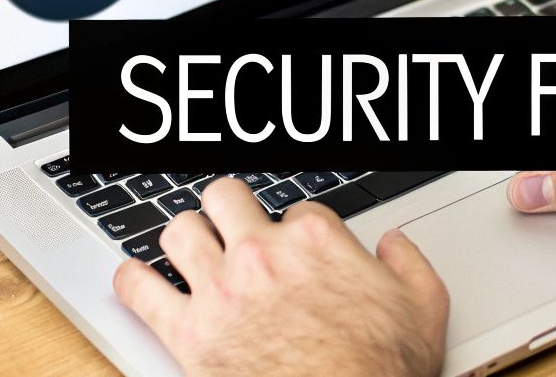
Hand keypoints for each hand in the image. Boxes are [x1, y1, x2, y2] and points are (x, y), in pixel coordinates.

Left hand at [113, 178, 448, 376]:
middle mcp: (263, 254)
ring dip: (184, 238)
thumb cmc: (379, 372)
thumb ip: (410, 264)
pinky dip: (132, 281)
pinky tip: (138, 280)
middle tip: (231, 230)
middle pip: (224, 197)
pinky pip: (138, 289)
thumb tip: (395, 244)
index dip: (295, 231)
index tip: (296, 252)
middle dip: (228, 211)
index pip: (294, 209)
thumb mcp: (423, 310)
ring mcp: (221, 290)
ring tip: (190, 252)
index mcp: (317, 242)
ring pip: (178, 229)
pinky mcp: (188, 333)